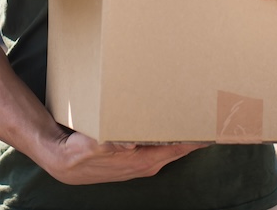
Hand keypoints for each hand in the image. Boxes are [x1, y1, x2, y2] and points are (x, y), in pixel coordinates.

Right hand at [43, 129, 207, 184]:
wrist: (63, 162)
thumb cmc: (78, 153)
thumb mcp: (91, 147)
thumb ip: (109, 146)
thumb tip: (128, 143)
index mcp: (141, 160)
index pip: (177, 149)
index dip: (196, 140)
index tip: (213, 129)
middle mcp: (146, 163)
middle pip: (178, 148)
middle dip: (193, 134)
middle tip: (210, 113)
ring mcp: (142, 162)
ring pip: (169, 147)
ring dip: (181, 134)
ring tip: (194, 115)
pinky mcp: (135, 157)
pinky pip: (159, 145)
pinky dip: (168, 135)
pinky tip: (169, 122)